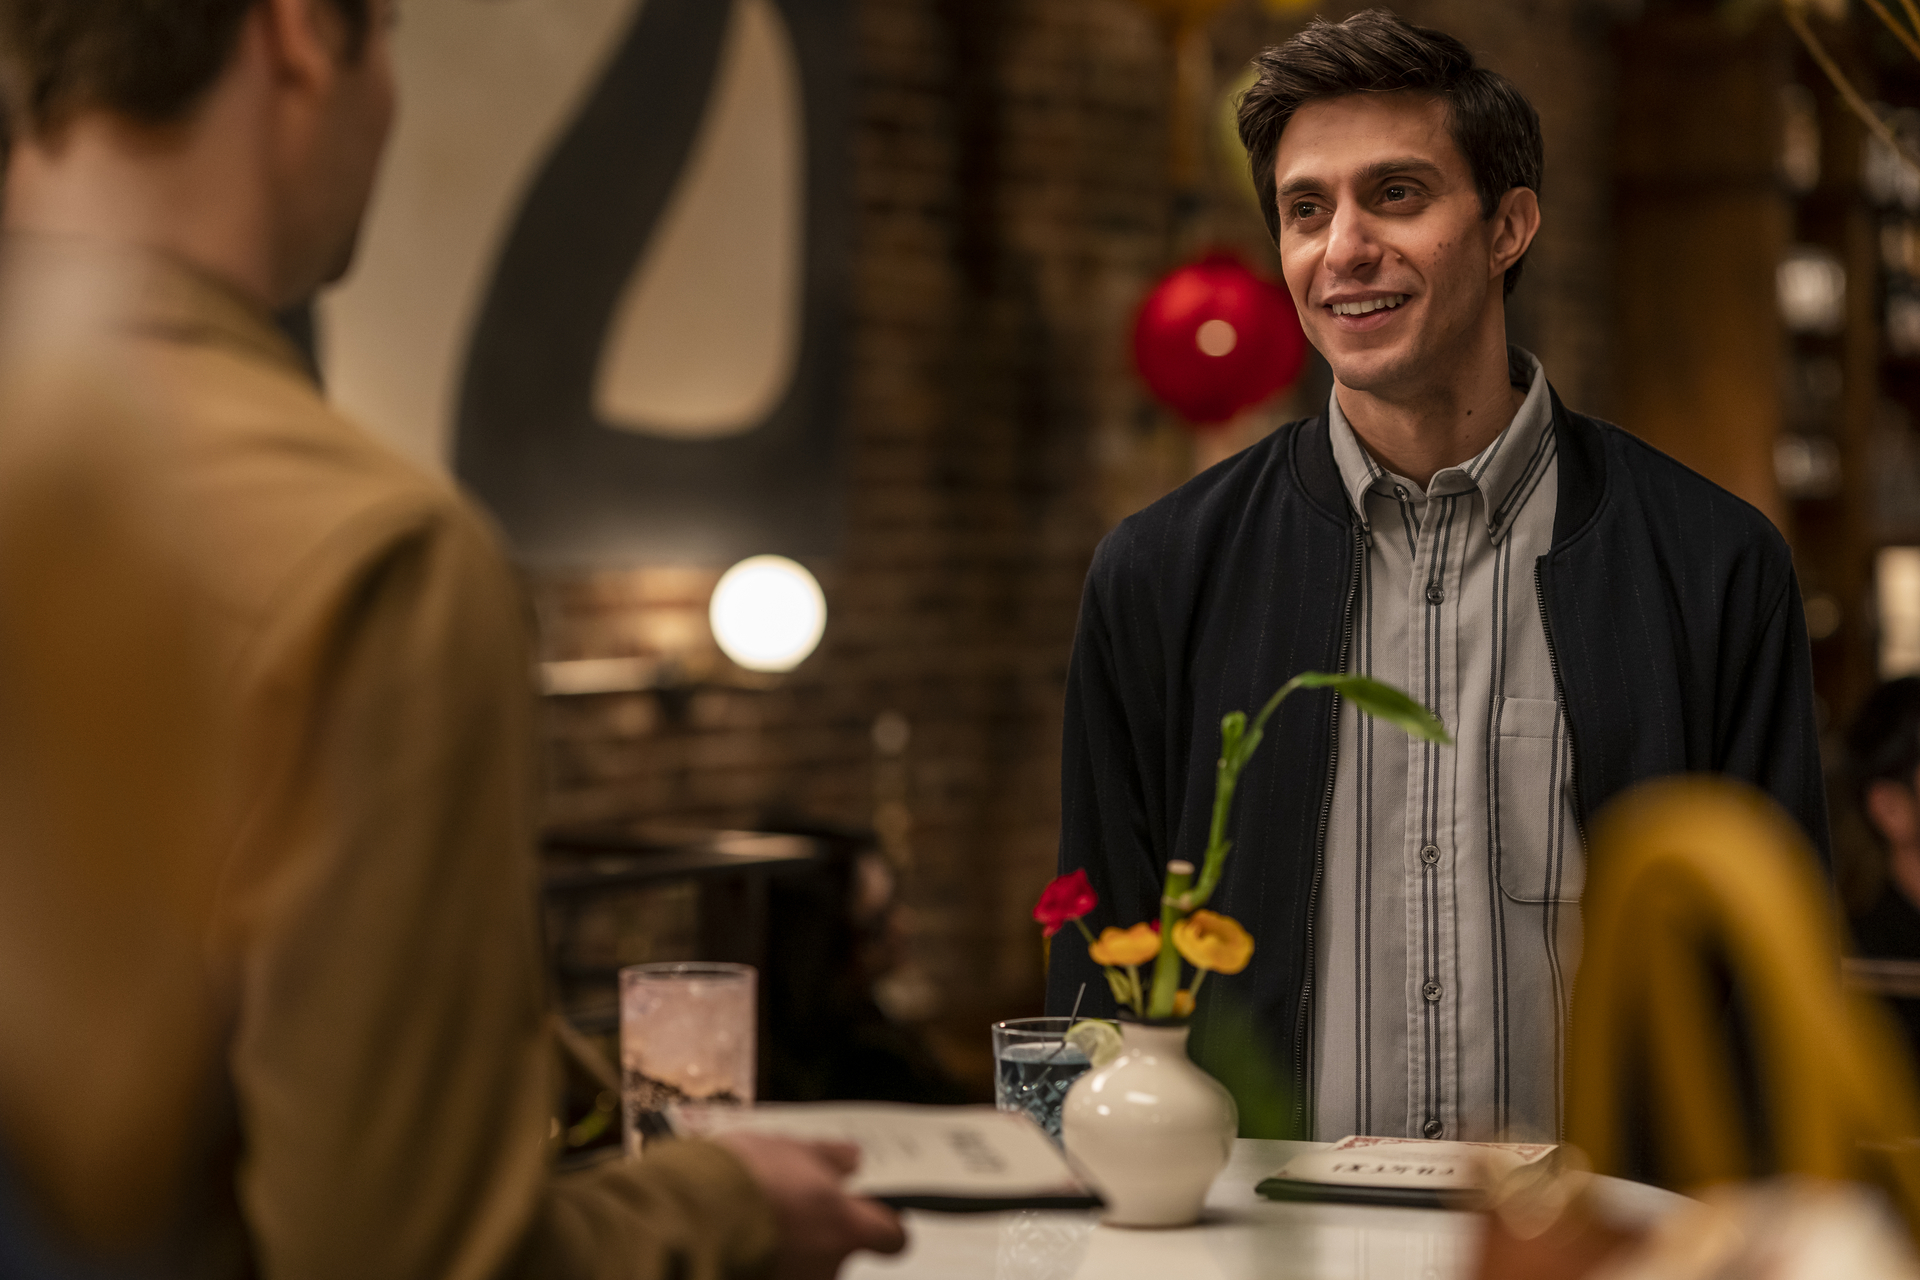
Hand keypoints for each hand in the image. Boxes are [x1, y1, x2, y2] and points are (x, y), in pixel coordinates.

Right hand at [713, 1131, 907, 1279]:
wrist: (686, 1216)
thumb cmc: (740, 1179)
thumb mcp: (790, 1149)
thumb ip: (828, 1157)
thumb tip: (852, 1158)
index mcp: (846, 1226)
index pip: (891, 1237)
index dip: (883, 1226)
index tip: (870, 1214)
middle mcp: (828, 1266)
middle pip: (838, 1253)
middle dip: (818, 1235)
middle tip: (787, 1209)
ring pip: (803, 1267)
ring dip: (786, 1250)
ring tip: (752, 1221)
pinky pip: (773, 1273)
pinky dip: (762, 1263)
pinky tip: (738, 1243)